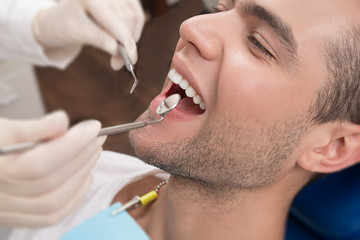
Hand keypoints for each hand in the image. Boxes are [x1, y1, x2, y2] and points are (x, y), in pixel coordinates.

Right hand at [0, 111, 105, 226]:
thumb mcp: (4, 129)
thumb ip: (33, 128)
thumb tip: (62, 121)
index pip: (38, 164)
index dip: (71, 145)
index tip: (93, 127)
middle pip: (50, 182)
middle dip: (81, 155)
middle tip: (97, 136)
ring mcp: (7, 212)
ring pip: (53, 202)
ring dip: (81, 174)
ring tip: (93, 151)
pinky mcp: (19, 217)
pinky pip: (52, 215)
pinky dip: (74, 196)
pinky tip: (85, 175)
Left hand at [32, 0, 144, 69]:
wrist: (57, 20)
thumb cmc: (63, 25)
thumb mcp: (77, 33)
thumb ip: (99, 39)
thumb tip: (118, 49)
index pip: (116, 20)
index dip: (126, 40)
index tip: (130, 58)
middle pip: (128, 20)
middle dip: (127, 44)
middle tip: (117, 64)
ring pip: (135, 18)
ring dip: (130, 39)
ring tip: (118, 55)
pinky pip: (136, 15)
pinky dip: (134, 30)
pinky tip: (123, 41)